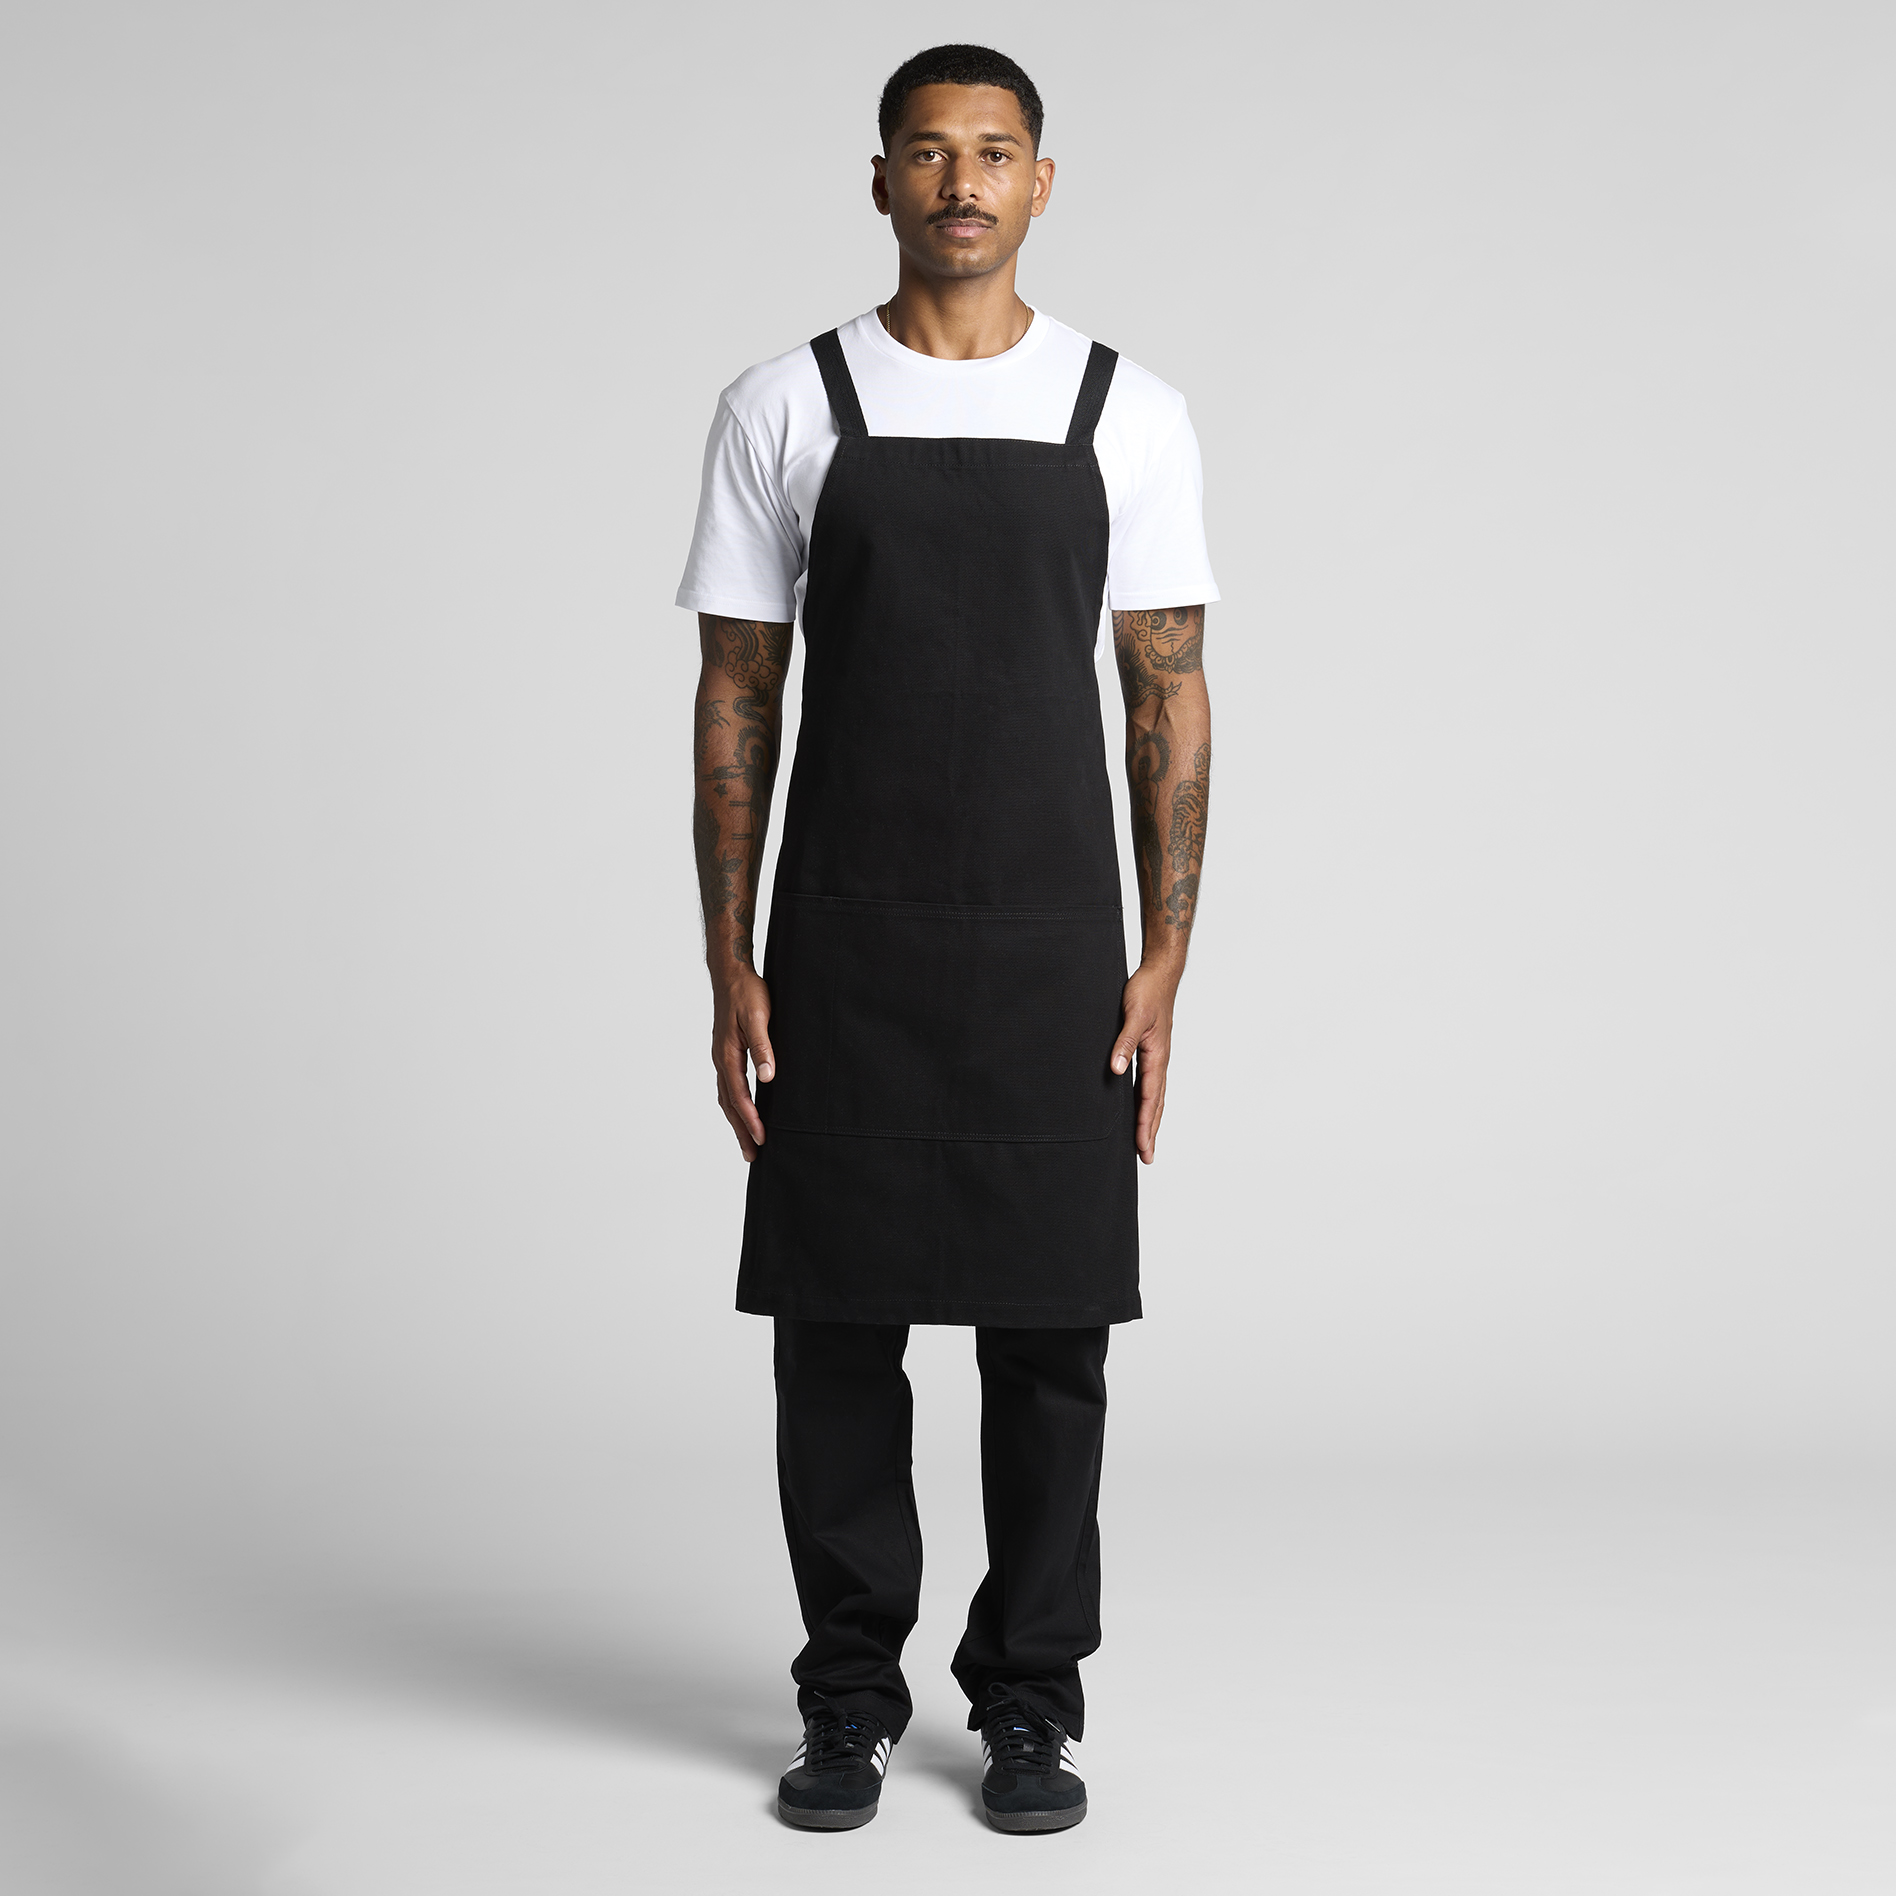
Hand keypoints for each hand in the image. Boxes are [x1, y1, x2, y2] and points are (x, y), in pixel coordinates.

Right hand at [710, 965, 774, 1161]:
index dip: (751, 1120)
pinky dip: (735, 1105)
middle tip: (752, 1156)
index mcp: (727, 1055)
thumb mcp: (758, 1017)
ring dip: (737, 1121)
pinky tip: (744, 1110)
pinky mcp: (727, 1053)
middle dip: (741, 1131)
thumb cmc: (746, 993)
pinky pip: (729, 1086)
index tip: (762, 1139)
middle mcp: (721, 1060)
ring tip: (748, 1142)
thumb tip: (768, 1077)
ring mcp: (722, 1057)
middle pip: (729, 1104)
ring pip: (727, 1098)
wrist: (730, 974)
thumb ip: (762, 1046)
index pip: (739, 1096)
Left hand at [1110, 964, 1178, 1164]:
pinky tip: (1140, 1106)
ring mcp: (1157, 1056)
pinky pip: (1150, 1083)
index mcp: (1157, 1056)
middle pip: (1156, 1103)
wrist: (1159, 974)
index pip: (1150, 1098)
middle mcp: (1159, 1060)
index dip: (1145, 1124)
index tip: (1143, 1147)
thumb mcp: (1133, 1015)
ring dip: (1151, 1118)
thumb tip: (1116, 1070)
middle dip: (1151, 1130)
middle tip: (1147, 1156)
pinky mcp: (1151, 1050)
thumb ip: (1124, 1042)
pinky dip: (1147, 1101)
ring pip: (1155, 1095)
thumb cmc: (1147, 992)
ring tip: (1146, 1140)